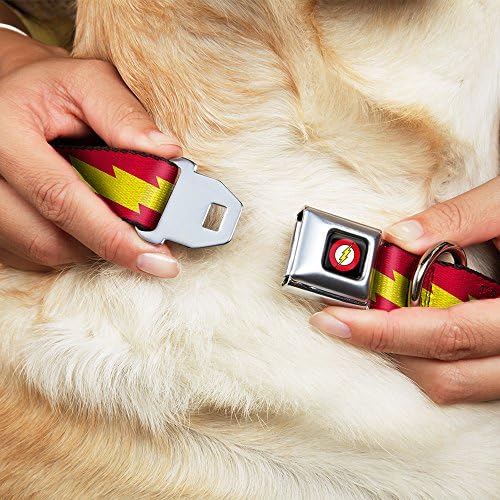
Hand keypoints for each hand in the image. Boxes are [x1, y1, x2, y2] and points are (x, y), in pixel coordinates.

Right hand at [0, 29, 180, 276]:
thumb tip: (167, 154)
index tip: (158, 261)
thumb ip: (125, 116)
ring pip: (42, 252)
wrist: (7, 93)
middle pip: (50, 239)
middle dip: (106, 242)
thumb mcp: (88, 82)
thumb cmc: (49, 87)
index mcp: (4, 132)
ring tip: (106, 211)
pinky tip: (80, 217)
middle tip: (142, 234)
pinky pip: (31, 255)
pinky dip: (67, 244)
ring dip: (87, 243)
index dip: (113, 236)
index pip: (61, 198)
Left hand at [310, 177, 499, 403]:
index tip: (334, 319)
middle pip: (445, 373)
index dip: (382, 330)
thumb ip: (461, 217)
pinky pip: (472, 380)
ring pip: (458, 385)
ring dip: (408, 358)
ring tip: (375, 323)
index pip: (445, 332)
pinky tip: (415, 328)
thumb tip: (400, 236)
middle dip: (385, 347)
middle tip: (343, 320)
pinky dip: (435, 359)